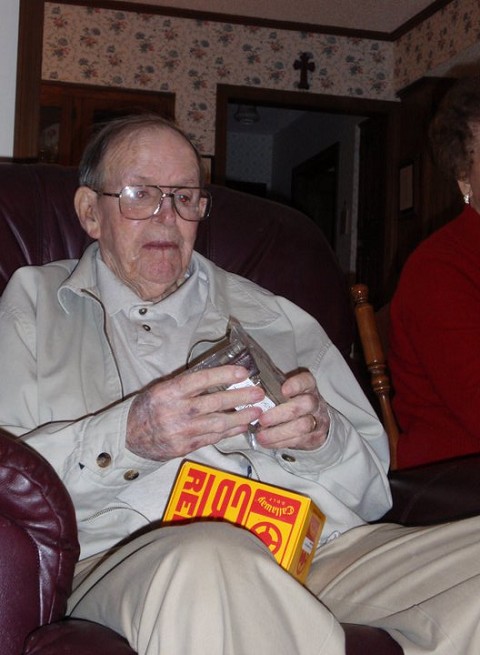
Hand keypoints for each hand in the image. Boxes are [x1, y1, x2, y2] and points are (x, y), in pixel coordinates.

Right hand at [126, 366, 263, 460]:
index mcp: (168, 393)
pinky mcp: (185, 448)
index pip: (201, 380)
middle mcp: (176, 412)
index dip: (223, 375)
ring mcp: (181, 432)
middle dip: (240, 398)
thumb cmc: (149, 407)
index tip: (243, 372)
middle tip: (258, 393)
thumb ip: (186, 384)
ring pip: (217, 424)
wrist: (129, 437)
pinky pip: (212, 438)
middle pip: (214, 404)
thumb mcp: (162, 388)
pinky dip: (229, 432)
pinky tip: (241, 426)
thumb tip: (219, 376)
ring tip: (256, 411)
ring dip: (240, 418)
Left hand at [254, 370, 329, 449]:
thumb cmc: (293, 403)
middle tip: (262, 419)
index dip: (296, 385)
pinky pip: (298, 440)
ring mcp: (317, 420)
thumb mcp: (287, 392)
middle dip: (281, 413)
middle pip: (304, 405)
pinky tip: (267, 442)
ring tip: (261, 435)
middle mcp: (315, 402)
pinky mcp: (314, 437)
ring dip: (278, 432)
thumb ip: (274, 390)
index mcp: (308, 386)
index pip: (306, 381)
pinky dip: (280, 442)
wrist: (316, 422)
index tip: (283, 390)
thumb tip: (249, 393)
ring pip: (302, 426)